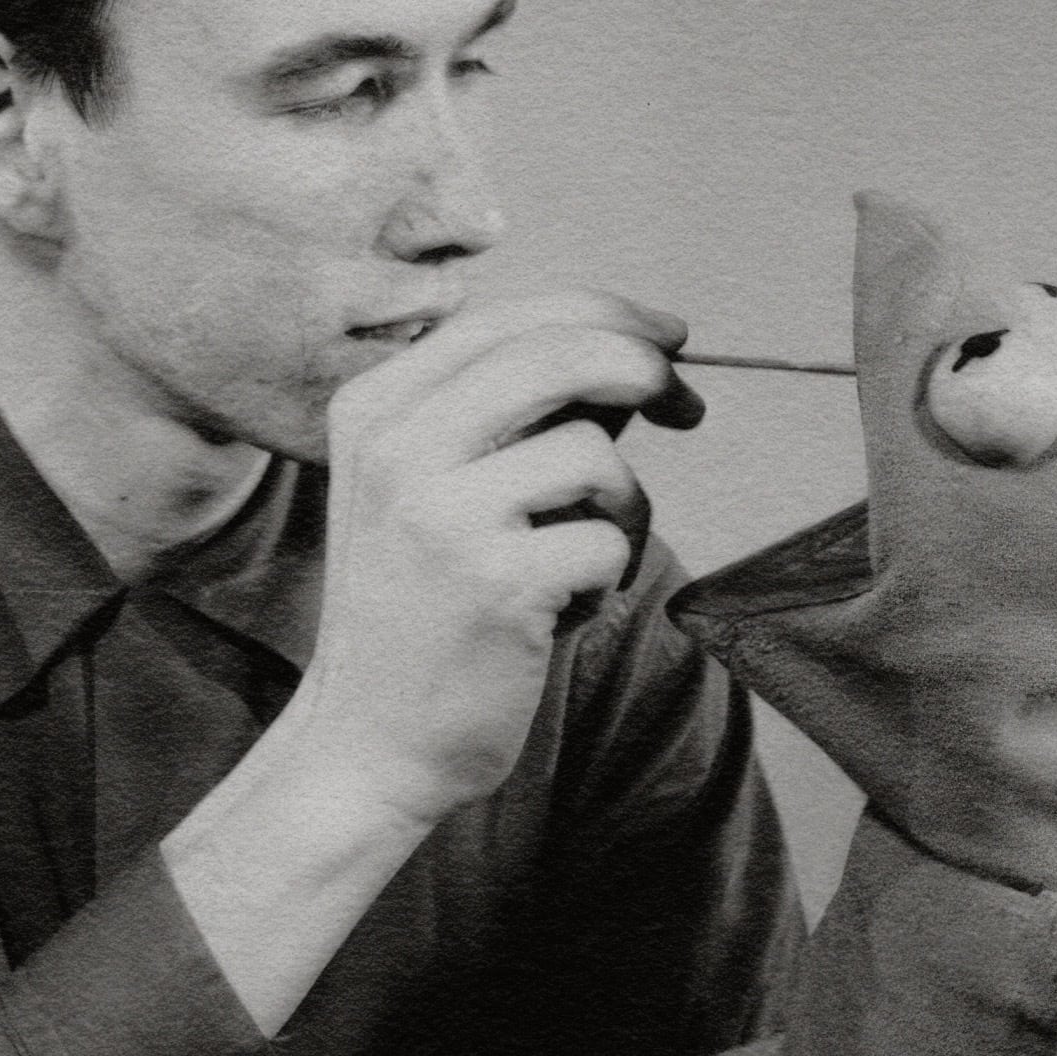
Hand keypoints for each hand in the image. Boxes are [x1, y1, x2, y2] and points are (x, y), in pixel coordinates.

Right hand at [276, 289, 704, 829]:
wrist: (369, 740)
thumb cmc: (421, 610)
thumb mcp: (431, 487)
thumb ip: (509, 418)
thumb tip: (634, 357)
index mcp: (374, 407)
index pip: (511, 319)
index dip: (608, 314)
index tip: (667, 340)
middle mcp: (396, 447)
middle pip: (560, 354)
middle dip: (646, 369)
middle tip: (687, 408)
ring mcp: (440, 514)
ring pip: (594, 454)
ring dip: (621, 508)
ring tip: (580, 561)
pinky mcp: (494, 582)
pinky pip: (607, 541)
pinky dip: (605, 577)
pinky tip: (558, 614)